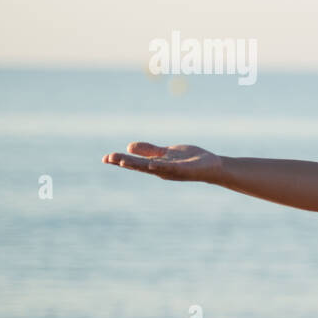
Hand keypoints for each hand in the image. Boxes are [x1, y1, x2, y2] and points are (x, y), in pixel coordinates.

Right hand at [101, 142, 223, 182]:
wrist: (212, 167)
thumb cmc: (189, 160)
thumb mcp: (166, 153)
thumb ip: (149, 150)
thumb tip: (129, 147)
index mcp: (156, 166)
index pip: (135, 163)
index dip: (120, 160)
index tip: (105, 158)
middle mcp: (161, 170)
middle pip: (139, 166)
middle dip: (124, 162)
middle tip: (108, 158)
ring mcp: (172, 170)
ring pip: (151, 167)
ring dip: (138, 165)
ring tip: (122, 161)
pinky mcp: (183, 168)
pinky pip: (170, 167)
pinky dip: (160, 165)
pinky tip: (150, 163)